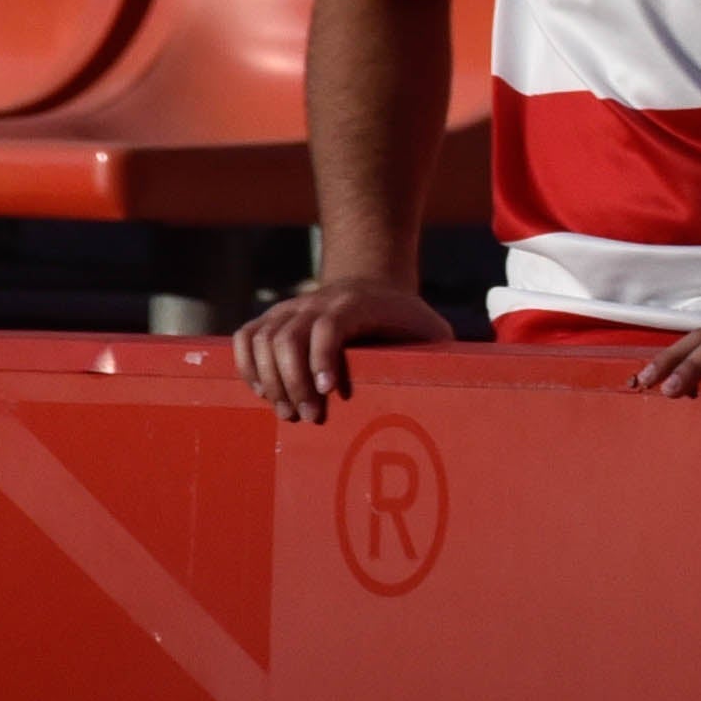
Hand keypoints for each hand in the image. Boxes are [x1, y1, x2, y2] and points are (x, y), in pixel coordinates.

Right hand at [232, 277, 453, 421]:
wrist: (374, 284)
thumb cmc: (408, 319)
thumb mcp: (431, 331)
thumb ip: (438, 354)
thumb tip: (453, 391)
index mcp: (358, 303)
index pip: (328, 326)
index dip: (322, 359)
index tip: (329, 394)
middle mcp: (318, 302)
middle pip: (288, 337)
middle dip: (293, 382)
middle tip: (308, 417)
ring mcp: (292, 307)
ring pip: (262, 339)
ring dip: (269, 380)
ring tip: (288, 412)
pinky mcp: (275, 317)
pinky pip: (246, 337)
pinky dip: (247, 364)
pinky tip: (263, 392)